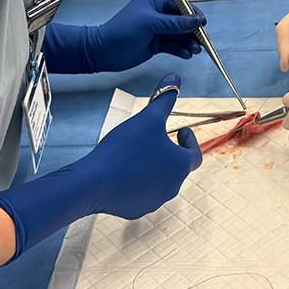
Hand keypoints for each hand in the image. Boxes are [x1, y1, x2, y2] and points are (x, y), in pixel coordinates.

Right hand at [0, 76, 200, 256]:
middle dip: (170, 152)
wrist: (93, 183)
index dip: (189, 141)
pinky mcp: (135, 210)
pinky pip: (141, 193)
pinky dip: (137, 182)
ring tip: (139, 153)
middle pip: (177, 168)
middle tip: (157, 139)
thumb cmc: (125, 149)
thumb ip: (165, 98)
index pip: (195, 155)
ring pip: (160, 181)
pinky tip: (123, 171)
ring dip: (154, 167)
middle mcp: (172, 187)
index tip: (180, 131)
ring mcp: (154, 201)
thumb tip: (175, 78)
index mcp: (180, 166)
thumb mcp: (147, 118)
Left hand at [43, 0, 204, 74]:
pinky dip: (180, 50)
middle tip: (203, 40)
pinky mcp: (154, 45)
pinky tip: (186, 54)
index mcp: (153, 3)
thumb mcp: (150, 24)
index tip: (202, 22)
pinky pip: (171, 46)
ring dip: (187, 42)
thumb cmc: (121, 31)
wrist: (103, 52)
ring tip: (195, 50)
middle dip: (192, 30)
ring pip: (177, 35)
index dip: (192, 14)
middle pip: (180, 21)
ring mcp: (155, 31)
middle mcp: (155, 15)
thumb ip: (175, 23)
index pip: (178, 5)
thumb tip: (196, 21)